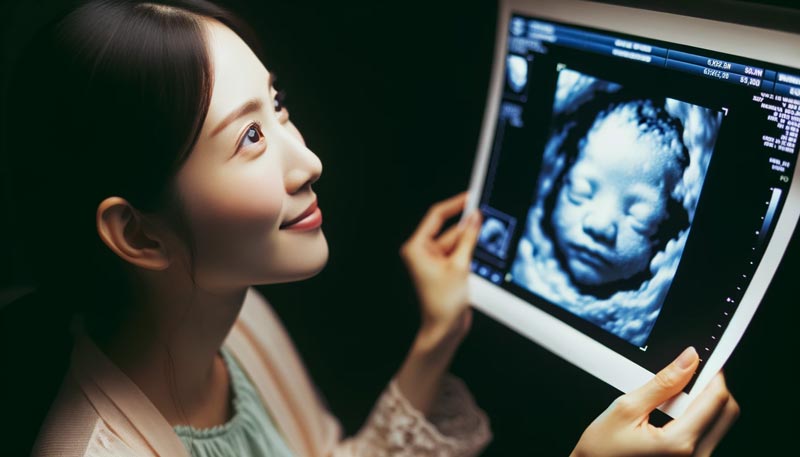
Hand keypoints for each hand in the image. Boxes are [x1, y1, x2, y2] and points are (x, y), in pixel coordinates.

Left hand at [400, 191, 481, 345]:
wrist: (444, 328)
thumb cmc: (442, 304)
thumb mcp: (460, 265)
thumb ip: (468, 239)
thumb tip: (475, 218)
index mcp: (417, 247)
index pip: (436, 216)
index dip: (455, 204)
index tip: (470, 196)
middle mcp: (422, 252)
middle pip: (449, 230)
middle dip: (467, 227)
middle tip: (485, 216)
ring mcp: (434, 261)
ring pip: (456, 242)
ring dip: (469, 242)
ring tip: (484, 242)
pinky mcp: (445, 269)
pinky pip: (458, 253)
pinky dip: (469, 251)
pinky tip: (479, 252)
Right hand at [571, 347, 738, 456]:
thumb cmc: (602, 450)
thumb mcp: (627, 408)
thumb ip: (662, 383)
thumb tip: (688, 360)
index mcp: (680, 443)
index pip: (716, 398)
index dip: (712, 372)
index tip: (701, 359)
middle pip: (726, 411)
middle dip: (711, 388)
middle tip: (685, 376)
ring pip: (720, 423)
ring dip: (703, 404)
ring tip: (670, 402)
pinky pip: (708, 435)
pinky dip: (696, 419)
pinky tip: (671, 417)